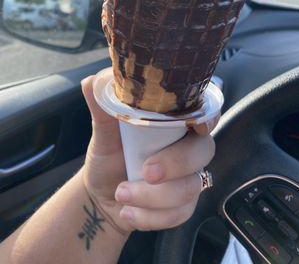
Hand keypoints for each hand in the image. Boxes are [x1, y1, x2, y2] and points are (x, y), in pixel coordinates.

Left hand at [81, 75, 214, 232]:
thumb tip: (91, 82)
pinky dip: (150, 217)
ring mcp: (188, 175)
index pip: (203, 112)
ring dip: (154, 197)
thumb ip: (102, 108)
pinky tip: (128, 212)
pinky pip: (181, 212)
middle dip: (175, 163)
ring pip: (191, 187)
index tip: (196, 126)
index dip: (206, 118)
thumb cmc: (109, 155)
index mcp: (173, 122)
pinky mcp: (184, 203)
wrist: (102, 194)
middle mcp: (187, 146)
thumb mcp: (103, 132)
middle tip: (146, 171)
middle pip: (204, 150)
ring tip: (121, 193)